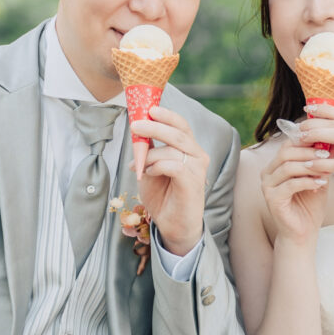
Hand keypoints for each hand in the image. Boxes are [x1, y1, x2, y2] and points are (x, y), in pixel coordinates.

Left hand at [129, 106, 207, 255]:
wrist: (173, 225)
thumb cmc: (163, 195)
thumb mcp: (150, 168)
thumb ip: (148, 152)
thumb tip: (137, 133)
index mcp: (189, 149)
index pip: (181, 125)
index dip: (166, 115)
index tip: (149, 109)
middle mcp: (197, 155)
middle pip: (178, 133)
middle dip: (155, 126)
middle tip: (135, 125)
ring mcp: (197, 169)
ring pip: (173, 149)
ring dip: (150, 154)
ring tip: (138, 164)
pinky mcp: (193, 182)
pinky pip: (173, 166)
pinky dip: (157, 166)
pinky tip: (148, 174)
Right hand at [260, 134, 333, 245]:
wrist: (304, 233)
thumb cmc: (309, 205)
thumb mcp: (317, 178)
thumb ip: (320, 161)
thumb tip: (332, 141)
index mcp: (276, 165)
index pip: (288, 144)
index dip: (307, 141)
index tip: (326, 141)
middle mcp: (268, 173)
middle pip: (286, 152)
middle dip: (308, 152)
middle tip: (327, 154)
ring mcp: (267, 186)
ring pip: (287, 166)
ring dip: (309, 166)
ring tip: (326, 169)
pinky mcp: (272, 199)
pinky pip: (290, 184)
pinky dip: (307, 182)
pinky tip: (320, 183)